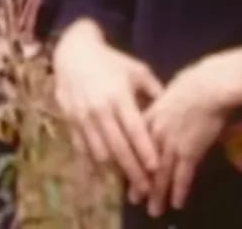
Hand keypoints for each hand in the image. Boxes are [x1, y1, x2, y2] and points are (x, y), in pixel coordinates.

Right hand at [52, 20, 162, 197]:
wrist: (74, 53)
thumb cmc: (111, 62)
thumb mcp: (137, 71)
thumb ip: (154, 91)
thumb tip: (171, 111)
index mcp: (119, 96)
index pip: (135, 130)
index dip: (145, 150)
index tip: (156, 169)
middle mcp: (100, 109)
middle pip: (118, 147)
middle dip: (133, 170)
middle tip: (146, 189)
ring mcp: (83, 118)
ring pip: (99, 152)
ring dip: (114, 171)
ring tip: (128, 184)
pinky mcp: (70, 122)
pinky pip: (83, 149)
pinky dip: (94, 164)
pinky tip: (106, 175)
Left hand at [142, 57, 230, 216]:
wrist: (208, 86)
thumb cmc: (191, 82)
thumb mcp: (166, 91)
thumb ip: (158, 105)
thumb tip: (158, 109)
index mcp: (148, 117)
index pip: (133, 144)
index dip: (128, 160)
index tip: (123, 171)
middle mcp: (155, 134)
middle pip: (143, 164)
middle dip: (139, 184)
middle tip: (133, 199)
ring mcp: (171, 144)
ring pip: (161, 175)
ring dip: (158, 194)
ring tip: (153, 210)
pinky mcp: (190, 152)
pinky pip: (183, 176)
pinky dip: (180, 191)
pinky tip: (177, 203)